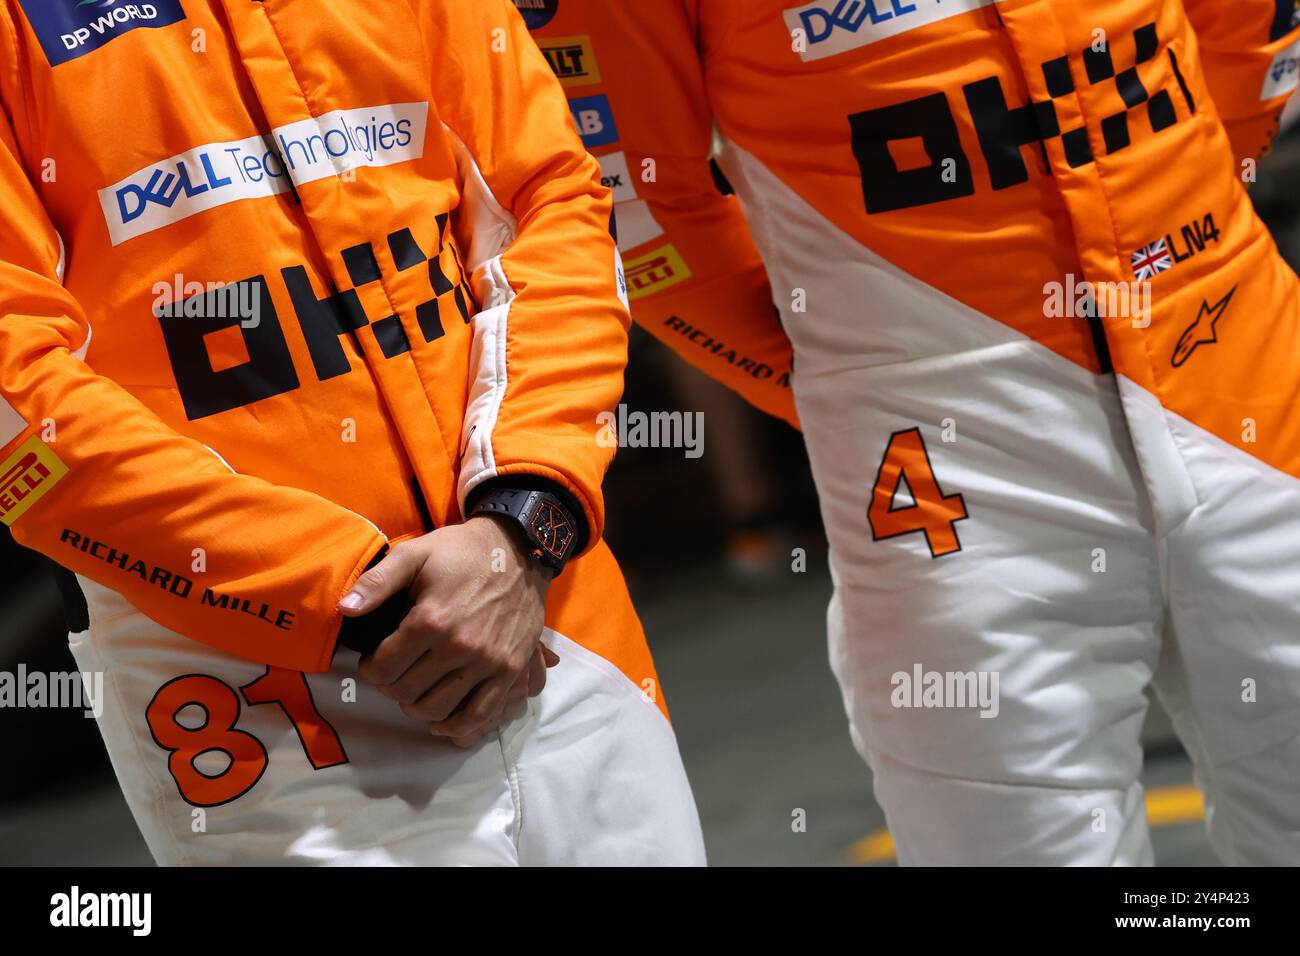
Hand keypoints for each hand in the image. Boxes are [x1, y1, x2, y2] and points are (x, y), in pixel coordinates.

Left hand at [338, 517, 557, 742]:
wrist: (519, 551)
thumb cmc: (461, 552)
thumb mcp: (415, 554)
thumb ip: (376, 582)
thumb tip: (344, 609)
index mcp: (430, 620)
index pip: (383, 669)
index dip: (370, 668)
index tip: (375, 660)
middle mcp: (459, 647)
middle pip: (406, 692)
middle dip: (391, 686)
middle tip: (395, 672)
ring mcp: (487, 662)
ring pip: (437, 709)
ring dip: (418, 706)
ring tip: (417, 688)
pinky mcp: (509, 670)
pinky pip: (480, 714)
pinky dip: (457, 727)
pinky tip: (443, 721)